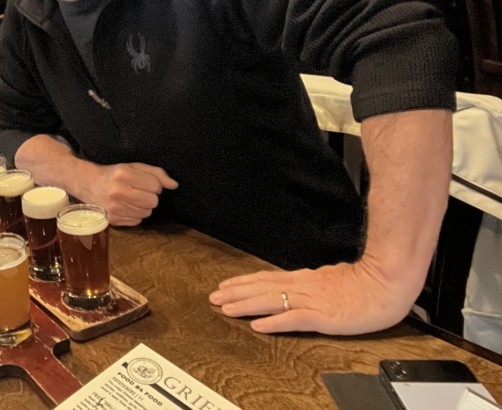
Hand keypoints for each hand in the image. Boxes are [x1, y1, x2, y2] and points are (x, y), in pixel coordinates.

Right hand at [76, 162, 177, 225]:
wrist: (87, 184)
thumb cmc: (113, 174)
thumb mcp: (133, 167)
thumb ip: (156, 173)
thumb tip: (174, 185)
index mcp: (124, 175)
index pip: (155, 186)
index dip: (154, 184)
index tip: (145, 183)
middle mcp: (118, 192)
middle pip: (153, 201)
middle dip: (150, 196)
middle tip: (139, 191)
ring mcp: (115, 208)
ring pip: (146, 213)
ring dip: (143, 206)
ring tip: (131, 199)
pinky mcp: (113, 220)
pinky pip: (137, 221)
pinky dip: (135, 215)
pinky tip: (125, 206)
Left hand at [208, 260, 415, 335]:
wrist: (389, 282)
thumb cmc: (368, 282)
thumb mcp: (334, 277)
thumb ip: (316, 282)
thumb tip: (301, 283)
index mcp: (306, 279)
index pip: (268, 279)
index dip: (244, 283)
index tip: (225, 286)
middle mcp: (304, 287)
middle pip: (263, 288)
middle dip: (236, 293)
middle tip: (214, 297)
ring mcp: (313, 301)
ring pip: (271, 301)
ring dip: (246, 305)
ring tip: (225, 308)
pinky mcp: (324, 316)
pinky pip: (294, 319)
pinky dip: (274, 322)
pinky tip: (258, 326)